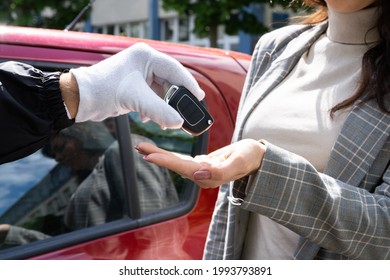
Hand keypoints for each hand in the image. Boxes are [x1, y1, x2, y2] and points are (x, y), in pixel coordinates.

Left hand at [70, 42, 204, 127]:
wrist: (79, 98)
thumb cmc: (102, 90)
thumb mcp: (135, 100)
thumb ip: (160, 111)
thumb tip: (178, 123)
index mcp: (146, 57)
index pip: (175, 70)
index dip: (188, 85)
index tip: (199, 98)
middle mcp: (144, 63)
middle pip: (170, 82)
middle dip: (176, 100)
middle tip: (185, 114)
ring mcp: (139, 75)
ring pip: (162, 92)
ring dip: (165, 107)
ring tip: (167, 120)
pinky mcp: (134, 87)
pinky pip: (152, 98)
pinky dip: (154, 109)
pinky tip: (151, 118)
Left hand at [135, 139, 265, 187]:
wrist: (257, 157)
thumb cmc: (251, 157)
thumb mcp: (239, 161)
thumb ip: (220, 171)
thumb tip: (197, 174)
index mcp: (209, 176)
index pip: (183, 169)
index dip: (166, 162)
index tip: (150, 156)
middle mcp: (202, 176)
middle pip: (175, 166)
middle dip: (157, 157)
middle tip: (139, 146)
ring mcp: (200, 171)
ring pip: (175, 163)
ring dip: (159, 155)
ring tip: (143, 147)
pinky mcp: (201, 165)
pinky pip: (181, 160)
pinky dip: (169, 155)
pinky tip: (159, 152)